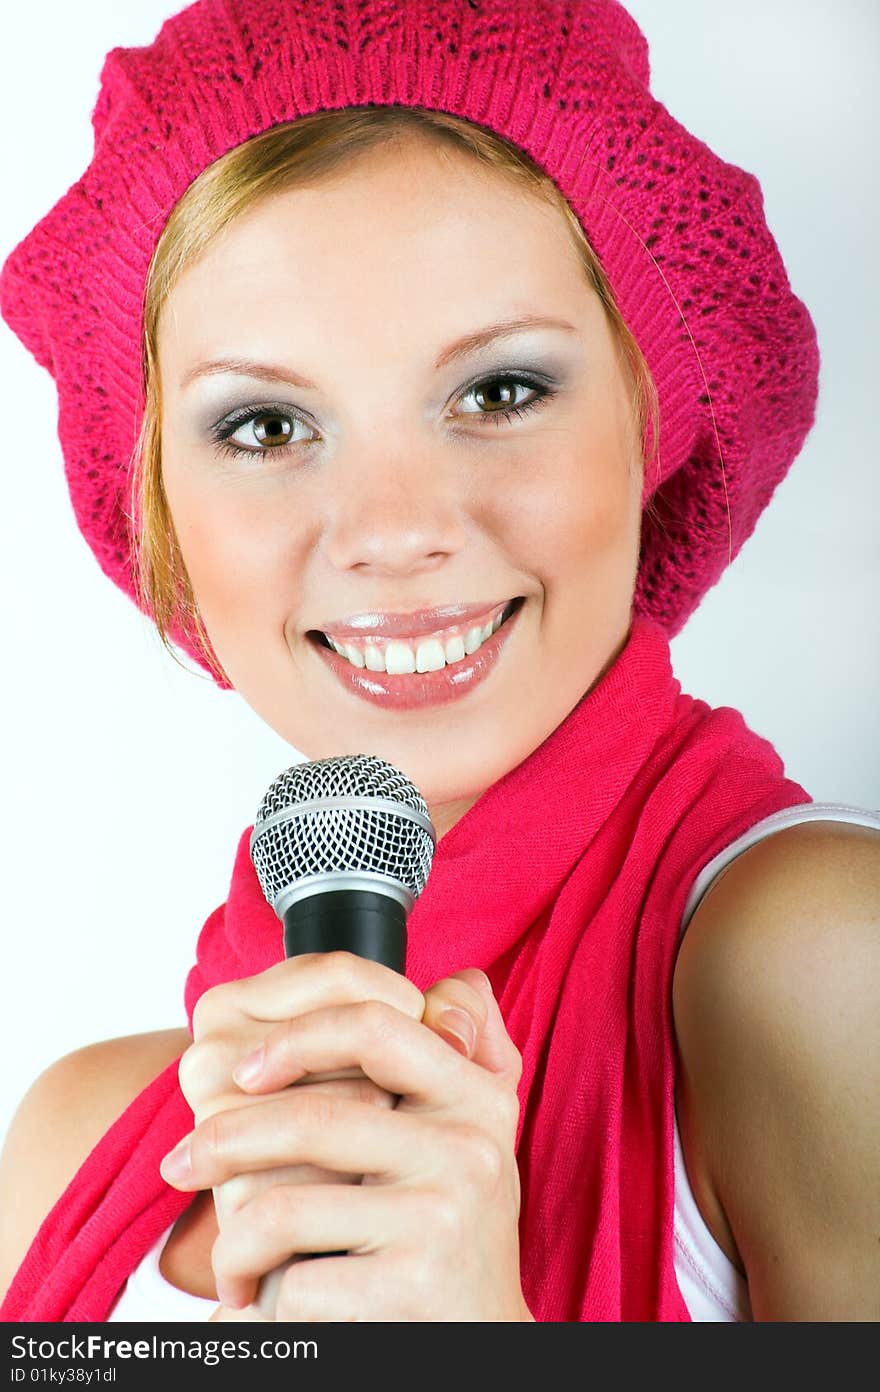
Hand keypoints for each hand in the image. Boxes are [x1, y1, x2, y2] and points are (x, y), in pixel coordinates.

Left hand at [162, 953, 530, 1320]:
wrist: (479, 1340)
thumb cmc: (447, 1221)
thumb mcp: (472, 1122)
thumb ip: (459, 1038)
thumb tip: (440, 984)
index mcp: (475, 1094)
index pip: (371, 1026)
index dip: (295, 1037)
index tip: (242, 1067)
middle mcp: (468, 1147)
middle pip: (309, 1118)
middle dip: (224, 1144)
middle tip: (183, 1166)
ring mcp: (443, 1216)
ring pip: (284, 1210)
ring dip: (236, 1243)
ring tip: (231, 1261)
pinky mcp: (414, 1288)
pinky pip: (297, 1283)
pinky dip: (266, 1301)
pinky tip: (267, 1308)